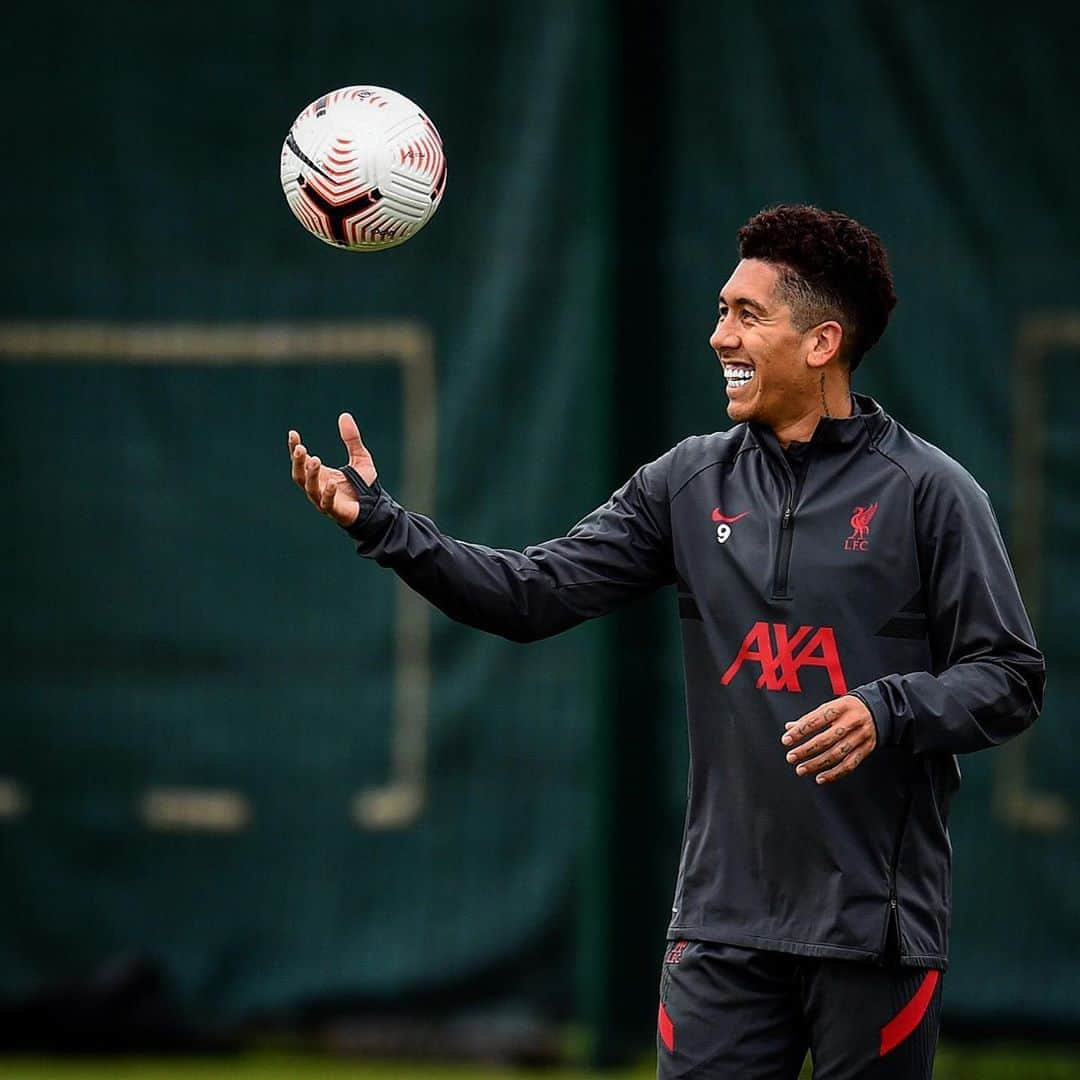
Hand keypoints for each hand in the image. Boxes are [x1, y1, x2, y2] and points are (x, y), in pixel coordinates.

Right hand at [288, 412, 377, 527]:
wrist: (375, 508)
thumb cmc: (363, 485)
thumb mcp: (360, 457)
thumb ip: (352, 439)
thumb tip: (344, 415)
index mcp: (320, 474)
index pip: (302, 460)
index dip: (294, 448)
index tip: (293, 434)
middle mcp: (318, 486)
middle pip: (299, 475)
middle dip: (298, 462)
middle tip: (300, 448)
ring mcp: (324, 500)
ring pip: (310, 488)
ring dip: (311, 475)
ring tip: (315, 460)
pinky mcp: (335, 511)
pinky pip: (327, 503)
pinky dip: (328, 493)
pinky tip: (332, 482)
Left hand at [781, 695, 876, 784]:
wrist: (879, 710)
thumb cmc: (848, 708)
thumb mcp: (831, 706)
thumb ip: (811, 718)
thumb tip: (790, 728)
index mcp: (840, 707)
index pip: (816, 719)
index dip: (800, 731)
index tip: (786, 740)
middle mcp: (852, 721)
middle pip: (826, 739)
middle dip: (806, 750)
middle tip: (791, 757)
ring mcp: (860, 736)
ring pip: (837, 754)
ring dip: (817, 764)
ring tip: (801, 769)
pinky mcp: (866, 749)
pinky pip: (850, 764)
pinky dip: (834, 773)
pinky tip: (821, 778)